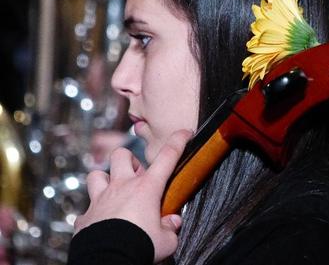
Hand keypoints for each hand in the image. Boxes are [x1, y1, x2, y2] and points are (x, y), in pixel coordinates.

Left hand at [74, 130, 191, 261]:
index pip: (167, 157)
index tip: (185, 132)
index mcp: (146, 188)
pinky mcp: (85, 217)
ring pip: (96, 174)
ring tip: (114, 192)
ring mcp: (100, 199)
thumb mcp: (166, 241)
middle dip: (129, 160)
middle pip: (121, 154)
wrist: (109, 261)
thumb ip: (170, 228)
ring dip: (105, 180)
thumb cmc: (140, 247)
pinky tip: (101, 222)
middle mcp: (122, 187)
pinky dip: (94, 213)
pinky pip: (87, 209)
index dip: (178, 141)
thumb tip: (173, 223)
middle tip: (137, 176)